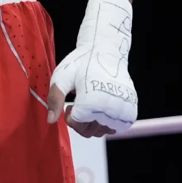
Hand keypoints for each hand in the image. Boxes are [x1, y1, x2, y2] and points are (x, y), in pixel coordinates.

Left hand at [47, 0, 137, 136]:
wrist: (106, 50)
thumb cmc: (81, 62)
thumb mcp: (62, 77)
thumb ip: (55, 100)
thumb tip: (50, 121)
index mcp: (92, 101)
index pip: (77, 125)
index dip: (69, 117)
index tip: (69, 105)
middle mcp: (110, 108)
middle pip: (90, 132)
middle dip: (79, 122)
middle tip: (77, 104)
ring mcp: (123, 110)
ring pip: (103, 131)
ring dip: (93, 123)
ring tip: (89, 105)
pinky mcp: (131, 109)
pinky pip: (117, 127)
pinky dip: (107, 122)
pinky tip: (100, 108)